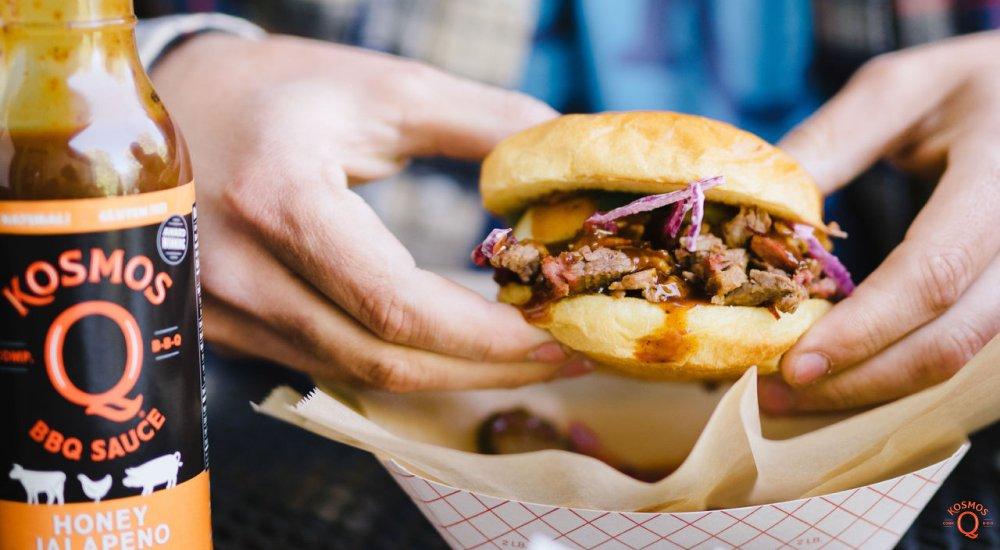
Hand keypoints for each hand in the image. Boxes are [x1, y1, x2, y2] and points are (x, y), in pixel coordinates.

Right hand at [152, 34, 591, 390]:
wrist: (165, 113)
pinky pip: (329, 366)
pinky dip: (399, 363)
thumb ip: (485, 122)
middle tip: (557, 352)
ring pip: (358, 375)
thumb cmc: (279, 93)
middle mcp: (240, 272)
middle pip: (382, 359)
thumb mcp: (385, 89)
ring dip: (448, 374)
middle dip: (483, 369)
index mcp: (279, 199)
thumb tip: (563, 157)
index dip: (486, 335)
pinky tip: (448, 346)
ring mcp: (223, 311)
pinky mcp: (225, 330)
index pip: (396, 306)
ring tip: (518, 351)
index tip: (554, 331)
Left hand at [759, 32, 999, 412]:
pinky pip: (959, 349)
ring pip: (958, 359)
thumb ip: (830, 144)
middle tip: (774, 394)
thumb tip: (750, 204)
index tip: (791, 364)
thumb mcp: (899, 91)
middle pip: (950, 340)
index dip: (863, 329)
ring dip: (873, 387)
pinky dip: (895, 368)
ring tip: (795, 394)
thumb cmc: (971, 86)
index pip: (934, 272)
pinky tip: (842, 373)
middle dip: (857, 381)